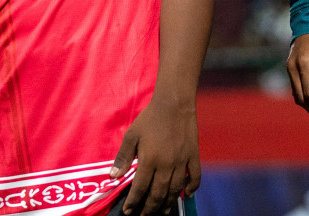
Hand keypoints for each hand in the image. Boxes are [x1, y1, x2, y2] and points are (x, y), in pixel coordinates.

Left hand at [110, 97, 200, 215]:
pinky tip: (187, 195)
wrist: (174, 103)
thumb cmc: (150, 118)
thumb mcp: (131, 135)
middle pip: (158, 194)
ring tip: (163, 211)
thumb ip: (122, 157)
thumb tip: (113, 176)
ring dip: (168, 203)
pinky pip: (195, 176)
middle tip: (144, 215)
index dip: (133, 202)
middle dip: (149, 208)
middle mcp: (166, 165)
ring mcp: (182, 161)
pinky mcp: (193, 155)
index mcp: (149, 160)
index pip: (140, 188)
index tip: (129, 211)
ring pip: (175, 189)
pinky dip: (192, 187)